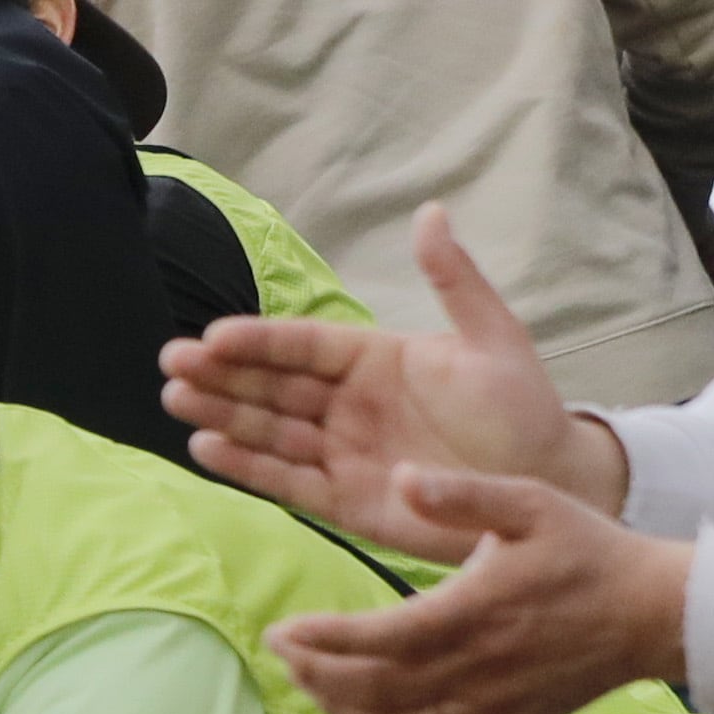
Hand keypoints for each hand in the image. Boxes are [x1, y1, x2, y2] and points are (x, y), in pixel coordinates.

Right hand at [162, 204, 624, 552]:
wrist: (541, 486)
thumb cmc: (522, 412)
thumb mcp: (492, 338)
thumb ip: (453, 280)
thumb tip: (429, 212)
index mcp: (376, 360)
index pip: (305, 346)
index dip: (260, 341)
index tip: (215, 334)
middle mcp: (348, 405)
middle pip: (273, 386)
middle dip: (222, 374)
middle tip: (172, 362)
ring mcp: (340, 452)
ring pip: (268, 431)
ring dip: (221, 415)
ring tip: (176, 399)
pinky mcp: (341, 501)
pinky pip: (285, 480)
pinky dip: (247, 466)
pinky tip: (206, 448)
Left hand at [259, 471, 692, 713]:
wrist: (654, 614)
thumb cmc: (589, 552)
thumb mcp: (532, 503)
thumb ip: (463, 494)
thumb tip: (402, 476)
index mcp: (477, 612)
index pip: (380, 639)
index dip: (324, 641)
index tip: (282, 629)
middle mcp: (476, 669)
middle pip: (373, 689)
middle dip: (316, 673)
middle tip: (281, 651)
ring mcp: (487, 706)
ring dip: (338, 708)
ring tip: (305, 679)